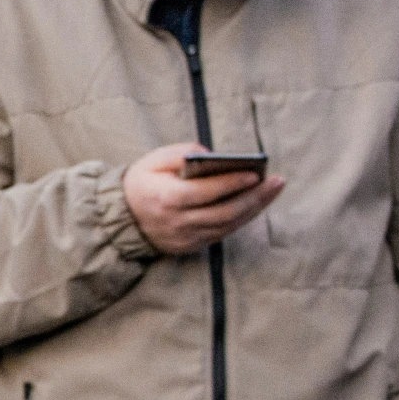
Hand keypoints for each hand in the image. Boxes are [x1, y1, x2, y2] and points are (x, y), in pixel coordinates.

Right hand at [123, 143, 282, 255]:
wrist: (121, 218)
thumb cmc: (141, 184)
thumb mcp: (153, 161)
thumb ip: (181, 154)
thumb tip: (211, 155)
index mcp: (166, 199)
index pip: (205, 192)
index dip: (232, 183)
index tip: (255, 173)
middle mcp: (178, 222)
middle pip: (224, 212)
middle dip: (254, 197)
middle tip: (276, 181)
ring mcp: (185, 237)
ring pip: (228, 225)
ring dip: (254, 208)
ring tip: (272, 189)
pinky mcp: (191, 246)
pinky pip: (223, 233)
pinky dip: (242, 218)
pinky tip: (255, 203)